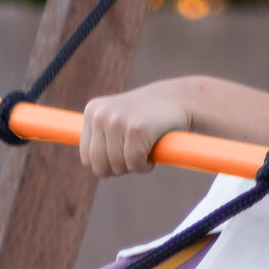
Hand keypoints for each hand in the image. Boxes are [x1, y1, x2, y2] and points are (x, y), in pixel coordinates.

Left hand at [78, 83, 193, 178]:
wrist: (181, 99)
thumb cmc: (150, 115)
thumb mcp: (118, 119)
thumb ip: (101, 136)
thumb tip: (90, 164)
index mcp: (92, 111)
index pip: (86, 159)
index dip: (107, 164)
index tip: (124, 155)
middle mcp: (100, 115)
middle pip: (99, 167)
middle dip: (119, 168)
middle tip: (136, 156)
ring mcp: (117, 121)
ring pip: (117, 167)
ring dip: (135, 166)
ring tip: (146, 149)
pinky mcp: (135, 129)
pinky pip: (134, 164)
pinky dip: (146, 166)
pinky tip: (153, 152)